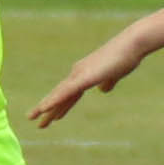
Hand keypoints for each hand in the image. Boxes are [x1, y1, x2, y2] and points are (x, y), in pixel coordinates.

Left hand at [29, 34, 146, 125]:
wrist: (132, 45)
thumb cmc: (125, 57)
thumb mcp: (115, 74)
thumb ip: (108, 81)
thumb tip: (103, 89)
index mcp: (84, 74)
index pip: (68, 94)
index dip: (59, 105)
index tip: (52, 116)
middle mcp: (77, 73)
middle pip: (59, 95)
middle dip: (47, 109)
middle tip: (33, 119)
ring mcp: (79, 75)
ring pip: (58, 95)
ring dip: (45, 107)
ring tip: (32, 118)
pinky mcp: (84, 77)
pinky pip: (66, 92)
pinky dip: (54, 101)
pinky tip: (44, 108)